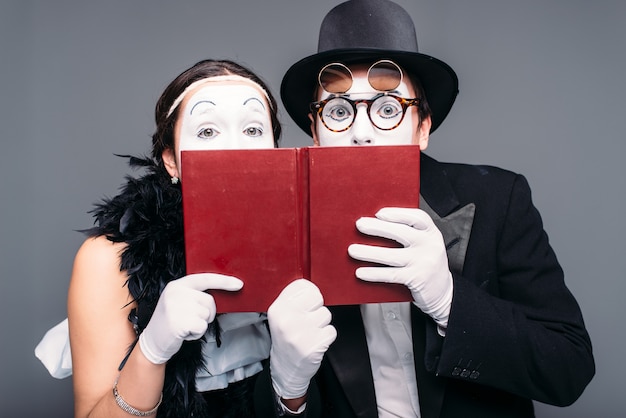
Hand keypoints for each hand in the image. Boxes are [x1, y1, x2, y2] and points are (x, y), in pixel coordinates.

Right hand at [138, 273, 242, 363]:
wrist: (152, 343)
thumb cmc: (170, 323)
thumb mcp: (178, 302)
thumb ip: (194, 295)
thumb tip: (221, 292)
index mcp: (177, 285)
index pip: (205, 278)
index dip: (224, 281)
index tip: (239, 284)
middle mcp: (175, 292)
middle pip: (209, 301)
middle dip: (207, 314)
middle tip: (191, 320)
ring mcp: (175, 306)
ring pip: (207, 315)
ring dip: (200, 325)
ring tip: (185, 326)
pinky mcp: (178, 322)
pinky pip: (202, 327)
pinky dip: (197, 334)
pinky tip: (184, 334)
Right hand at [268, 279, 336, 398]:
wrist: (286, 368)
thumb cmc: (287, 338)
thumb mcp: (281, 316)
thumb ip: (293, 300)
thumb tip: (311, 286)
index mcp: (277, 309)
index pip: (302, 285)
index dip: (309, 293)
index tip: (307, 302)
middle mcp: (287, 320)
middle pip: (317, 297)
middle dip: (317, 308)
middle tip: (308, 320)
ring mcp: (300, 334)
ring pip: (326, 314)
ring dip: (322, 324)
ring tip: (310, 332)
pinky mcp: (313, 346)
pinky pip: (331, 331)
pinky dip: (327, 336)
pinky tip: (315, 341)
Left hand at [348, 207, 452, 327]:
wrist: (443, 292)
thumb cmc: (426, 263)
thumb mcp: (424, 244)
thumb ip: (408, 234)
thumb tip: (374, 225)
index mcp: (431, 232)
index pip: (417, 217)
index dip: (397, 213)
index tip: (379, 213)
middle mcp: (430, 245)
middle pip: (401, 232)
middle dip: (377, 228)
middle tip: (359, 225)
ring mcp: (424, 262)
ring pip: (391, 255)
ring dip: (368, 252)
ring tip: (352, 250)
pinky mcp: (416, 279)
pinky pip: (390, 274)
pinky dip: (373, 273)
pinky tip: (360, 272)